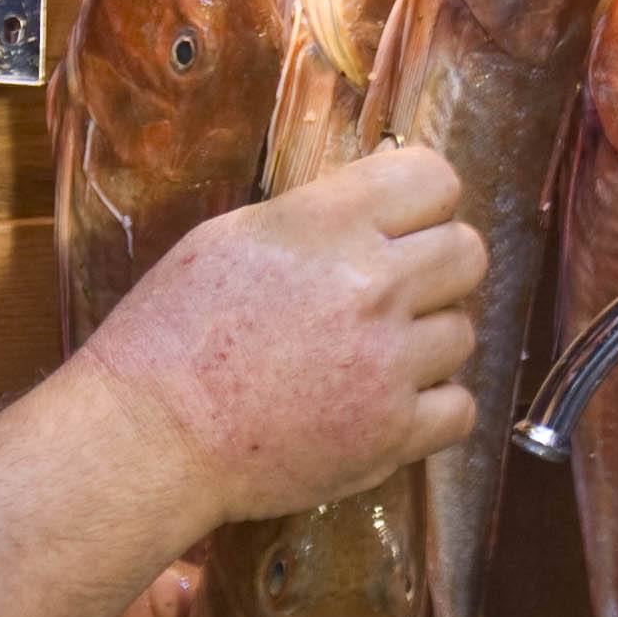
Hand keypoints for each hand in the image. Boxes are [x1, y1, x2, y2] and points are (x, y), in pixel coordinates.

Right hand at [79, 143, 482, 528]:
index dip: (421, 202)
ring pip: (463, 332)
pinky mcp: (392, 432)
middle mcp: (370, 285)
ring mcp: (388, 362)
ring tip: (367, 359)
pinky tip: (385, 405)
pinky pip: (458, 406)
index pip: (435, 179)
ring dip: (424, 343)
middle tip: (391, 295)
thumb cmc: (170, 335)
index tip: (401, 226)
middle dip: (435, 269)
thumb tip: (373, 210)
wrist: (149, 437)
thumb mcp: (230, 239)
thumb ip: (313, 219)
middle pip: (467, 253)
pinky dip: (429, 408)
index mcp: (325, 224)